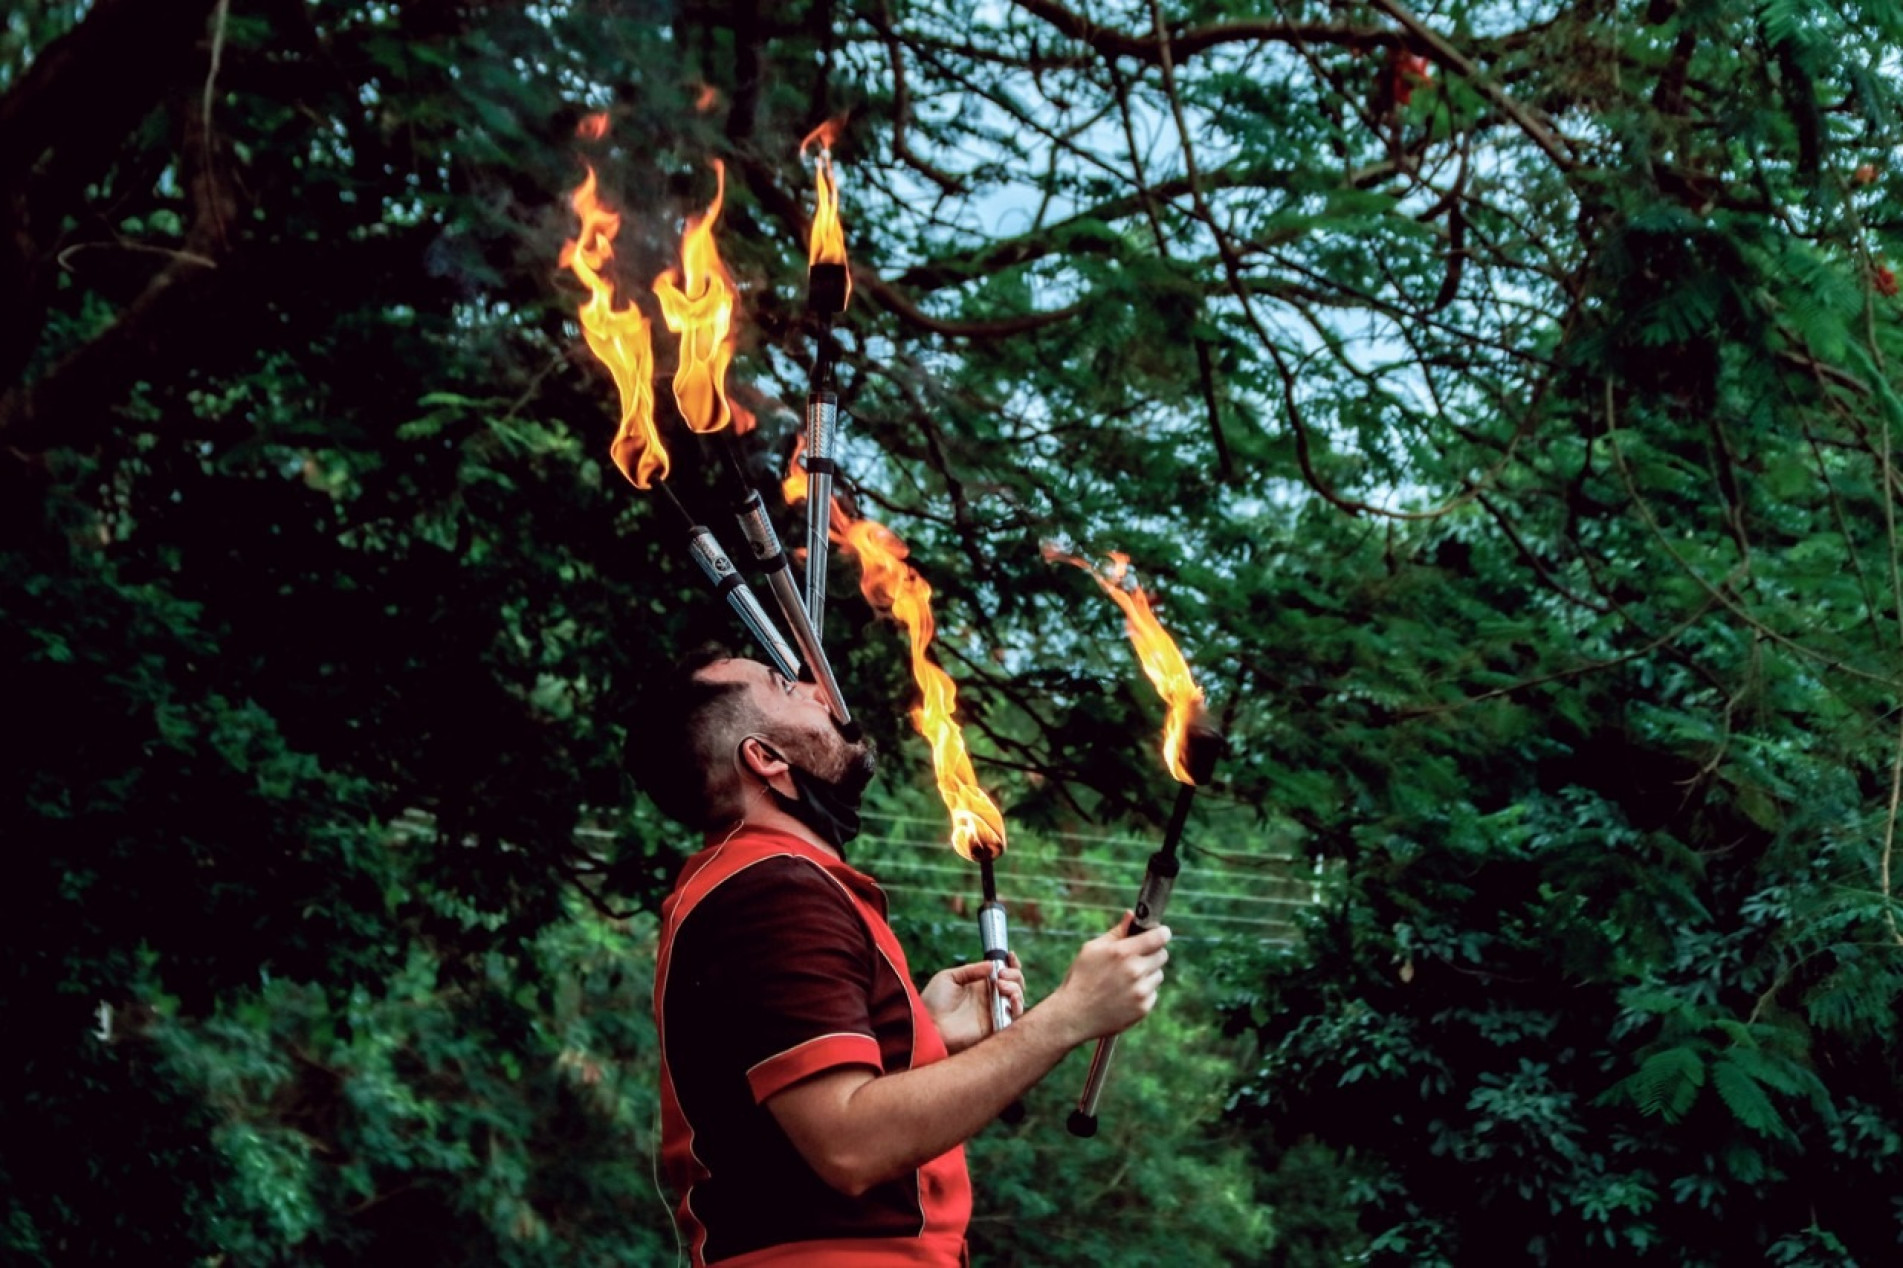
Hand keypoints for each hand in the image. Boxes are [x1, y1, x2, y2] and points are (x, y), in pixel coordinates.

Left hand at [921, 955, 1024, 1053]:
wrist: (927, 1025)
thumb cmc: (933, 1001)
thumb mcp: (949, 977)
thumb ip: (971, 970)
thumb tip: (992, 964)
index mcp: (980, 985)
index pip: (1004, 973)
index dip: (1011, 964)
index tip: (1009, 955)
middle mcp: (990, 999)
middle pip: (1015, 984)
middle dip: (1014, 975)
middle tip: (1001, 975)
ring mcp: (993, 1013)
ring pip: (1018, 999)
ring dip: (1016, 989)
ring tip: (1001, 985)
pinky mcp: (994, 1028)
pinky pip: (1014, 1019)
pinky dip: (1018, 1007)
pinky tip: (1011, 999)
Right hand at [1047, 913, 1169, 1045]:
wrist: (1073, 1015)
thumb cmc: (1081, 978)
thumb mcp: (1093, 949)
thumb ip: (1117, 932)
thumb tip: (1132, 915)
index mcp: (1122, 952)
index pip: (1158, 937)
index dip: (1162, 933)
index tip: (1162, 933)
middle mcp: (1134, 971)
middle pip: (1162, 955)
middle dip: (1152, 954)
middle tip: (1137, 958)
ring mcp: (1140, 991)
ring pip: (1158, 975)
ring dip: (1148, 974)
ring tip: (1126, 980)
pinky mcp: (1143, 1008)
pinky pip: (1153, 994)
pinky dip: (1143, 993)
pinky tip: (1124, 995)